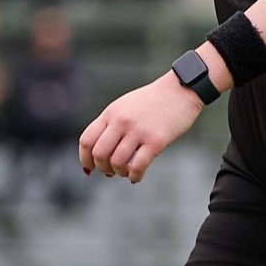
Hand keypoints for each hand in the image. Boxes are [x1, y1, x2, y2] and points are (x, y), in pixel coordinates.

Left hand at [79, 73, 204, 182]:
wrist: (180, 89)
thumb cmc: (153, 101)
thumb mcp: (125, 106)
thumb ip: (111, 125)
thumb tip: (99, 155)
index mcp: (111, 113)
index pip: (86, 140)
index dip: (85, 159)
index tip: (90, 167)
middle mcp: (121, 122)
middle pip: (99, 154)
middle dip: (102, 168)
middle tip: (110, 171)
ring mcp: (138, 131)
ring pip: (117, 163)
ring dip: (119, 173)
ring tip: (126, 171)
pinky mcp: (156, 141)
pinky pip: (138, 166)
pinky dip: (134, 176)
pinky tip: (136, 176)